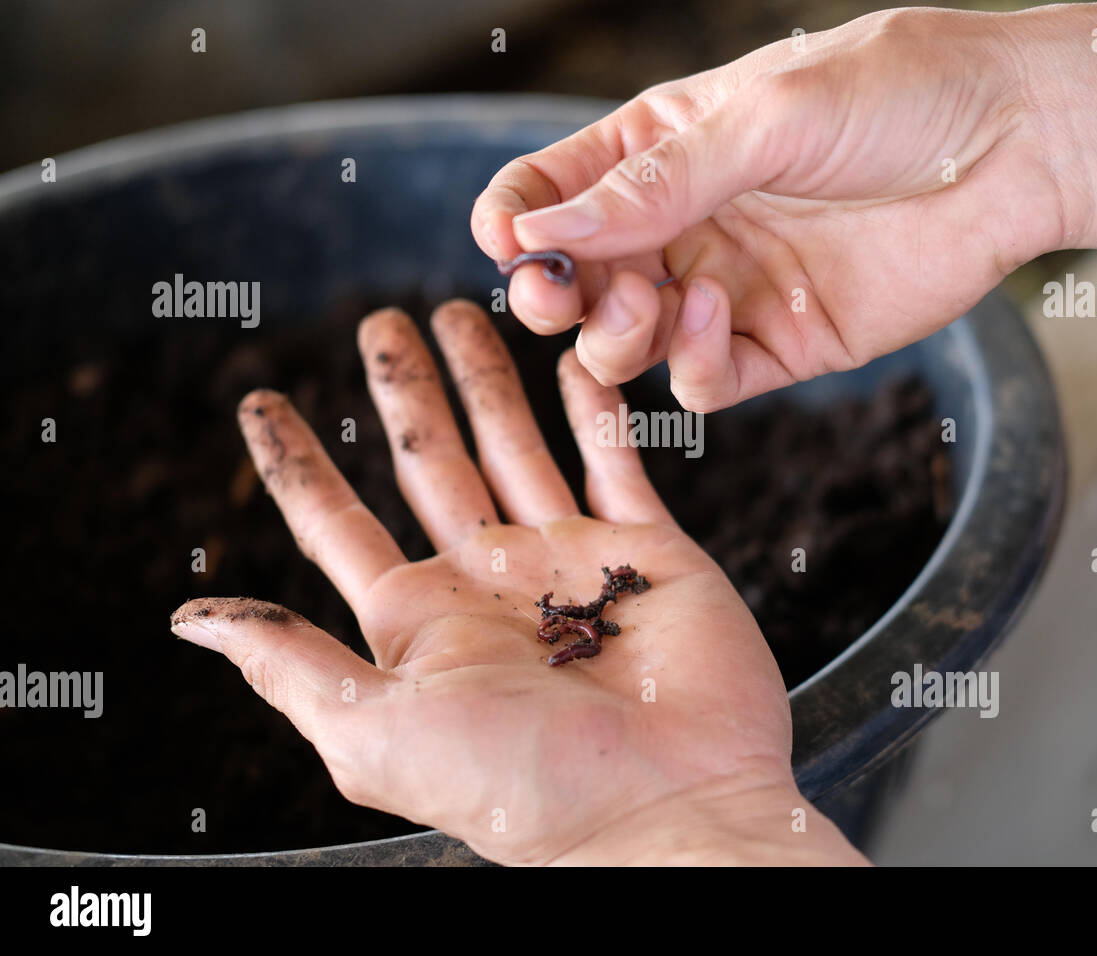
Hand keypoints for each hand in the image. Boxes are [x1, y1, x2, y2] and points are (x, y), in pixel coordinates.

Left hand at [170, 300, 865, 864]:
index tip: (260, 399)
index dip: (297, 463)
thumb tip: (189, 617)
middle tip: (378, 321)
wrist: (674, 806)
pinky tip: (573, 361)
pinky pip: (615, 460)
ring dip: (488, 378)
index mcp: (420, 623)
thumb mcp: (380, 730)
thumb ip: (291, 664)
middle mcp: (490, 582)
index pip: (338, 525)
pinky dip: (595, 408)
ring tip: (462, 309)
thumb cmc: (525, 787)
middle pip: (431, 462)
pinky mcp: (650, 549)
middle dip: (403, 392)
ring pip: (517, 443)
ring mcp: (571, 560)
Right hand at [473, 3, 1096, 412]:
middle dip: (551, 293)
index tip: (506, 239)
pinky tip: (713, 315)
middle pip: (576, 279)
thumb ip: (657, 183)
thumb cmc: (900, 96)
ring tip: (651, 300)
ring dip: (615, 335)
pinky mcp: (777, 347)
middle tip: (558, 294)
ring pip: (625, 344)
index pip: (551, 188)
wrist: (1022, 145)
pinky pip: (700, 382)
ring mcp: (726, 289)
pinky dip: (688, 365)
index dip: (514, 217)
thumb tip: (541, 228)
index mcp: (663, 148)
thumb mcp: (766, 117)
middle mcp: (683, 222)